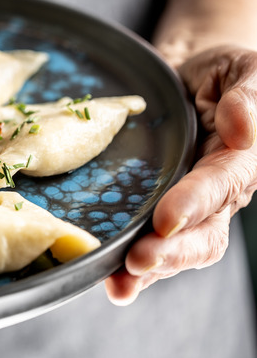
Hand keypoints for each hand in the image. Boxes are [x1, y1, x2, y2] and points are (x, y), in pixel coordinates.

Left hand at [105, 45, 256, 303]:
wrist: (189, 78)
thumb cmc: (219, 73)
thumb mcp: (239, 69)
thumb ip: (247, 95)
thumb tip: (243, 129)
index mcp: (239, 158)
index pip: (221, 185)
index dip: (195, 203)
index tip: (165, 218)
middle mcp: (219, 191)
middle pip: (204, 232)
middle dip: (172, 250)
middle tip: (138, 260)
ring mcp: (193, 207)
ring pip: (181, 248)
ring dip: (153, 268)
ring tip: (122, 281)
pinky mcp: (165, 213)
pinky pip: (157, 247)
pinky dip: (137, 273)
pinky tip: (115, 287)